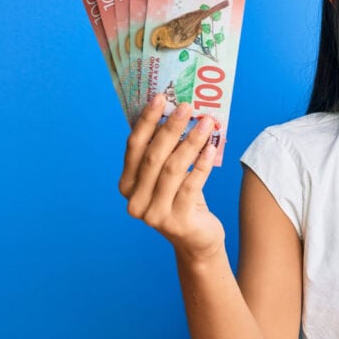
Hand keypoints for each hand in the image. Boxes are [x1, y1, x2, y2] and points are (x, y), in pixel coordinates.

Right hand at [119, 94, 224, 261]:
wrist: (197, 240)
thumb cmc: (182, 200)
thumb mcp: (169, 177)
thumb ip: (166, 153)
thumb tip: (178, 113)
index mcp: (127, 185)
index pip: (134, 147)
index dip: (147, 122)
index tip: (160, 98)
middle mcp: (134, 200)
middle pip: (153, 156)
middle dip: (171, 128)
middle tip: (188, 107)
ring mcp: (153, 213)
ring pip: (173, 169)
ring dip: (191, 142)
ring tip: (206, 123)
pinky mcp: (176, 221)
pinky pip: (191, 185)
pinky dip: (202, 164)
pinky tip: (211, 147)